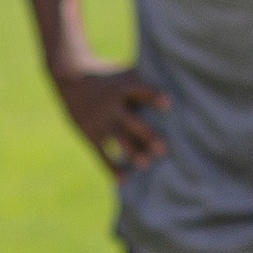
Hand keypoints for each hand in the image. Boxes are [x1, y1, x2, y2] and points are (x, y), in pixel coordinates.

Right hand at [49, 54, 166, 170]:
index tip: (167, 103)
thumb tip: (181, 85)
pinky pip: (101, 154)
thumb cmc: (110, 77)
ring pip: (118, 139)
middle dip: (147, 135)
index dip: (153, 96)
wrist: (71, 77)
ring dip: (131, 152)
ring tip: (145, 164)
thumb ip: (148, 80)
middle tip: (163, 149)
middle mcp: (112, 105)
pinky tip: (123, 180)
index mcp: (124, 88)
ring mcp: (101, 121)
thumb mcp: (125, 72)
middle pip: (131, 121)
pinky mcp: (90, 134)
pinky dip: (111, 167)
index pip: (140, 91)